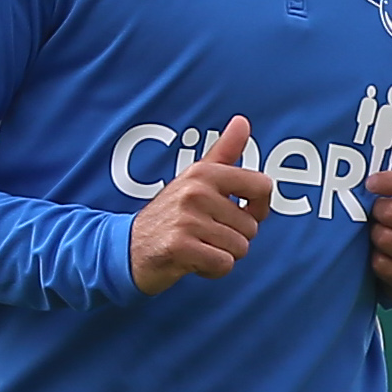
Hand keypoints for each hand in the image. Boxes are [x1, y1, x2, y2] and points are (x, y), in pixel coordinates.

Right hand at [129, 117, 266, 294]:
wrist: (129, 248)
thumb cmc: (170, 215)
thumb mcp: (195, 179)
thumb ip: (223, 153)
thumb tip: (242, 121)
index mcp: (204, 173)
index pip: (262, 186)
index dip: (259, 208)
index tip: (240, 213)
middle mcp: (196, 192)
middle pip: (251, 227)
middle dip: (233, 239)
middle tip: (205, 235)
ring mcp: (186, 219)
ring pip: (239, 248)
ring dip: (222, 255)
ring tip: (198, 246)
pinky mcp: (180, 247)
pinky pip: (223, 265)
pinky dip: (212, 270)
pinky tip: (193, 262)